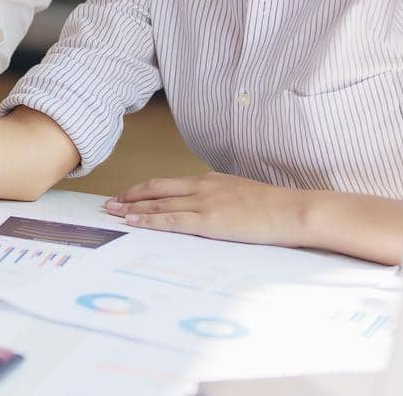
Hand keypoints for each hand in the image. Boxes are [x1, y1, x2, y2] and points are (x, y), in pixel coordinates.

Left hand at [104, 172, 310, 247]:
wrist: (293, 210)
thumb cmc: (275, 208)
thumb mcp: (243, 195)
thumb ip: (223, 198)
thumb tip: (213, 208)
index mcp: (210, 180)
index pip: (169, 183)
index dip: (145, 190)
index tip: (128, 194)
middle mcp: (202, 186)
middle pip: (156, 189)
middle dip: (130, 196)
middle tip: (109, 202)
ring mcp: (204, 202)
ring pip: (158, 204)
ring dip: (132, 208)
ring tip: (112, 212)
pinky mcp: (208, 220)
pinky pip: (171, 221)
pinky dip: (149, 221)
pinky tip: (133, 223)